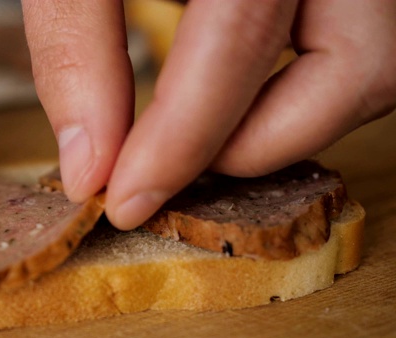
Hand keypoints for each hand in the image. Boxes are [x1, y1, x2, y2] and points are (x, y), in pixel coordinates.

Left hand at [22, 0, 395, 228]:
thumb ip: (76, 44)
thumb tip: (87, 160)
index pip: (241, 36)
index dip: (182, 139)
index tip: (125, 197)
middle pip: (353, 72)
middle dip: (253, 144)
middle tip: (169, 158)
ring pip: (371, 72)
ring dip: (280, 124)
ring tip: (198, 123)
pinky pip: (354, 51)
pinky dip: (293, 92)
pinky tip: (232, 89)